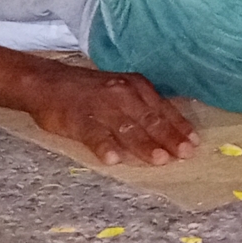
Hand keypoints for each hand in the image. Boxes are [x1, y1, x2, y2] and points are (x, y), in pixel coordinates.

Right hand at [32, 70, 198, 166]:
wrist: (46, 82)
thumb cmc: (88, 90)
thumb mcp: (120, 89)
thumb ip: (142, 106)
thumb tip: (171, 129)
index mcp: (135, 86)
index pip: (162, 109)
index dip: (179, 126)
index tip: (195, 143)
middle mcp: (121, 94)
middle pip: (149, 119)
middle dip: (168, 138)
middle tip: (184, 154)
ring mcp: (100, 107)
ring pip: (126, 128)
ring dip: (143, 144)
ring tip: (159, 160)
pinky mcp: (78, 119)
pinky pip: (94, 134)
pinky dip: (104, 146)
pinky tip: (113, 159)